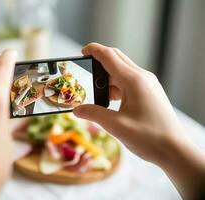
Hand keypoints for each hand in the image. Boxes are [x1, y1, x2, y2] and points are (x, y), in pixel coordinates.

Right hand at [74, 43, 183, 163]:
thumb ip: (94, 114)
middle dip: (99, 63)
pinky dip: (116, 86)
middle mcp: (142, 78)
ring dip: (107, 78)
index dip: (94, 50)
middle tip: (85, 73)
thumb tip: (77, 110)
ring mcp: (148, 84)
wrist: (175, 150)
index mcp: (134, 81)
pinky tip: (109, 100)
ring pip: (122, 71)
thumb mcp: (116, 126)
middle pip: (116, 59)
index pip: (109, 56)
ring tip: (96, 93)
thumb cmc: (149, 137)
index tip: (82, 52)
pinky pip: (129, 82)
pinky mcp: (150, 92)